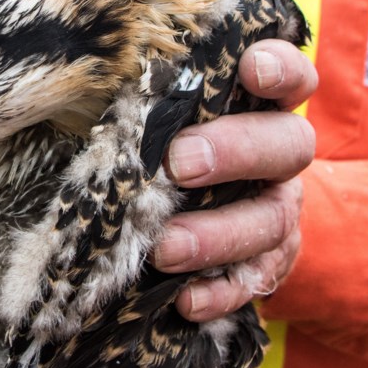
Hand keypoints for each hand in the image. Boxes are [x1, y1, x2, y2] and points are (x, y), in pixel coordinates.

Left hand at [153, 39, 316, 320]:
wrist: (170, 207)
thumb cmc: (147, 136)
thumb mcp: (142, 107)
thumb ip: (133, 90)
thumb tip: (77, 70)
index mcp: (256, 101)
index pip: (288, 73)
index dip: (279, 68)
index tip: (249, 69)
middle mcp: (278, 151)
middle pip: (289, 143)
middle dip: (236, 150)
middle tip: (179, 163)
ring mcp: (278, 206)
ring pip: (273, 219)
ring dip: (219, 234)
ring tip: (164, 248)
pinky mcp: (267, 260)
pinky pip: (256, 280)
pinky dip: (221, 291)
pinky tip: (185, 300)